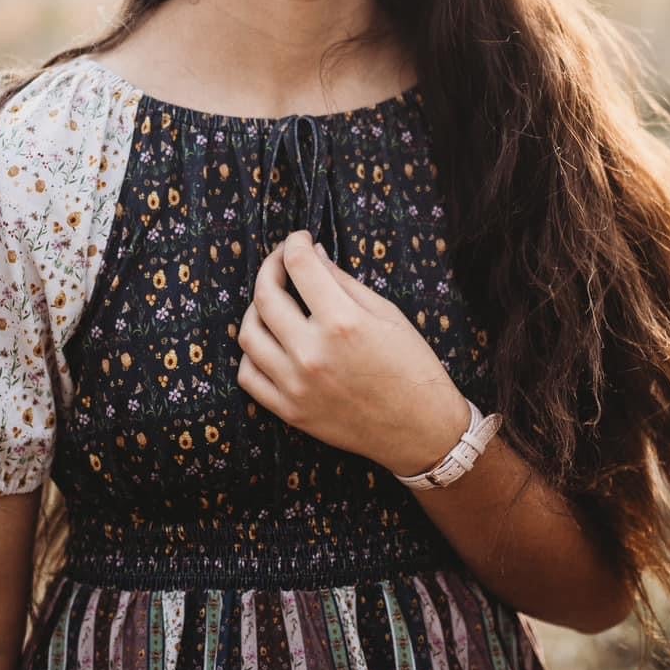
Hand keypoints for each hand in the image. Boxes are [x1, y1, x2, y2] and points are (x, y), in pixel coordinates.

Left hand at [235, 228, 472, 475]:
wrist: (421, 430)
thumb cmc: (412, 367)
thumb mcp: (386, 314)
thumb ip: (343, 282)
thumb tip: (313, 254)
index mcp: (342, 322)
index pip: (299, 265)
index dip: (295, 243)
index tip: (299, 240)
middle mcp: (313, 353)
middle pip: (265, 296)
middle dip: (270, 267)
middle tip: (282, 262)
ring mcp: (297, 385)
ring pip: (249, 335)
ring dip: (256, 310)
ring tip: (274, 303)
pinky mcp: (290, 411)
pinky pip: (249, 376)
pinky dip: (252, 353)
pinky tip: (270, 342)